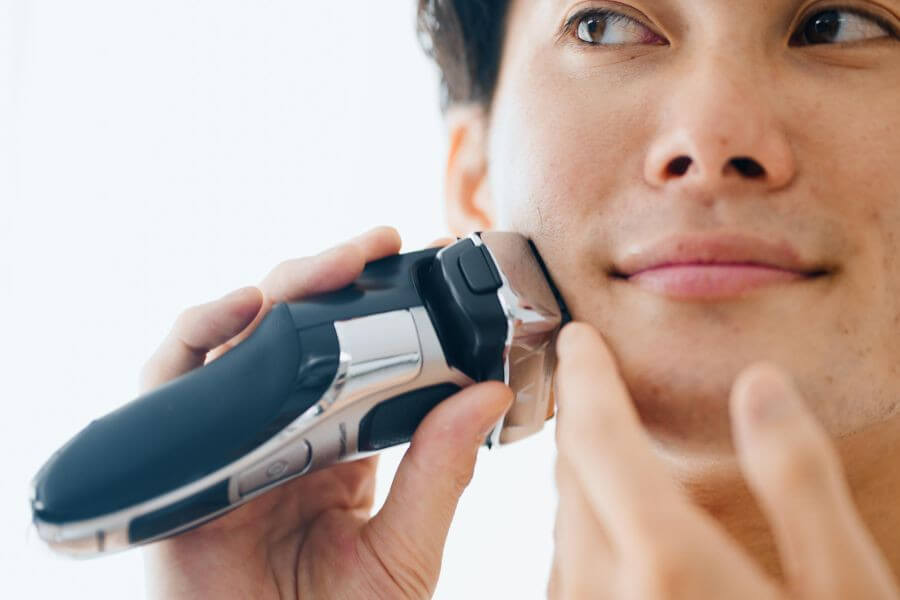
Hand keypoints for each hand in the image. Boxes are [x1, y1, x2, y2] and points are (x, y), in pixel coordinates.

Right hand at [139, 226, 512, 598]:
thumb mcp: (402, 550)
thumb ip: (439, 473)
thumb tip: (489, 392)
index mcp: (336, 446)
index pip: (358, 359)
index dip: (385, 310)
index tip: (424, 266)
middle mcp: (280, 430)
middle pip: (299, 333)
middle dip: (335, 279)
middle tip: (380, 243)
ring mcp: (228, 435)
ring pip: (242, 337)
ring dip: (282, 288)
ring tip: (334, 262)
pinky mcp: (176, 452)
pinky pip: (169, 380)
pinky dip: (198, 332)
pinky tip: (241, 307)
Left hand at [547, 321, 899, 598]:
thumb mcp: (846, 590)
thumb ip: (799, 481)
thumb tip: (761, 387)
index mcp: (667, 563)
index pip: (599, 436)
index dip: (587, 377)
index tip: (577, 339)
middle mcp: (606, 594)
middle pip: (574, 478)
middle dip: (583, 421)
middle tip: (591, 378)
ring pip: (568, 527)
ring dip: (582, 476)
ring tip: (605, 439)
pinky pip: (574, 576)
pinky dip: (589, 531)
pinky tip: (622, 530)